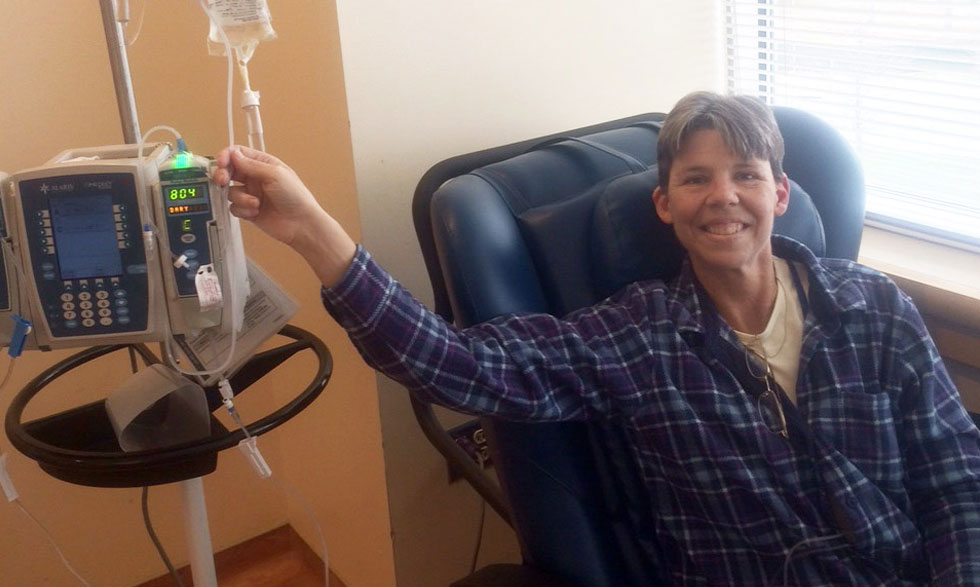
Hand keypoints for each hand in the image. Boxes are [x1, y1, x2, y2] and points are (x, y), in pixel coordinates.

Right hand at [214, 145, 356, 286]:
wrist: (301, 224)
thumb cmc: (295, 197)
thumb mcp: (274, 175)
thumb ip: (251, 165)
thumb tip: (232, 154)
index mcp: (263, 164)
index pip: (238, 153)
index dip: (226, 156)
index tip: (221, 163)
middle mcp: (255, 177)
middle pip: (229, 171)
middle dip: (223, 175)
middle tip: (222, 181)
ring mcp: (251, 194)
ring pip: (230, 191)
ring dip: (240, 198)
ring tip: (256, 204)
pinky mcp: (248, 210)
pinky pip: (234, 207)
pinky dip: (242, 210)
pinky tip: (256, 212)